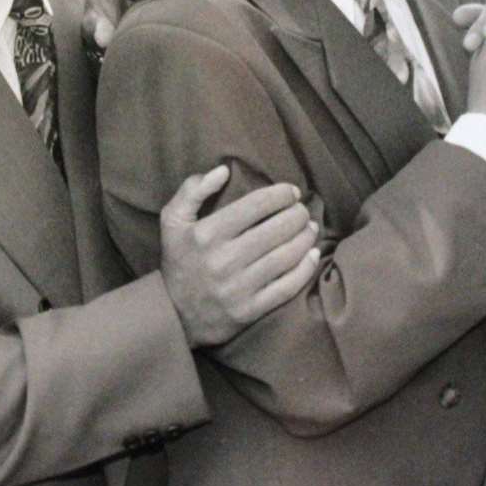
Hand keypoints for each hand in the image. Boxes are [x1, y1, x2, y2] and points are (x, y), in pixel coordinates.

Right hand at [160, 166, 320, 347]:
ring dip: (305, 238)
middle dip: (297, 215)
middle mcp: (223, 260)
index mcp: (206, 234)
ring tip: (311, 228)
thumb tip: (223, 170)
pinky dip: (305, 269)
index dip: (280, 195)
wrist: (173, 315)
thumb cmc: (178, 261)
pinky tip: (313, 255)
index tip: (292, 192)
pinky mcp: (250, 310)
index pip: (255, 206)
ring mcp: (238, 288)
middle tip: (302, 210)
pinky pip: (287, 287)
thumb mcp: (172, 221)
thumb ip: (192, 190)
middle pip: (275, 230)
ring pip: (285, 257)